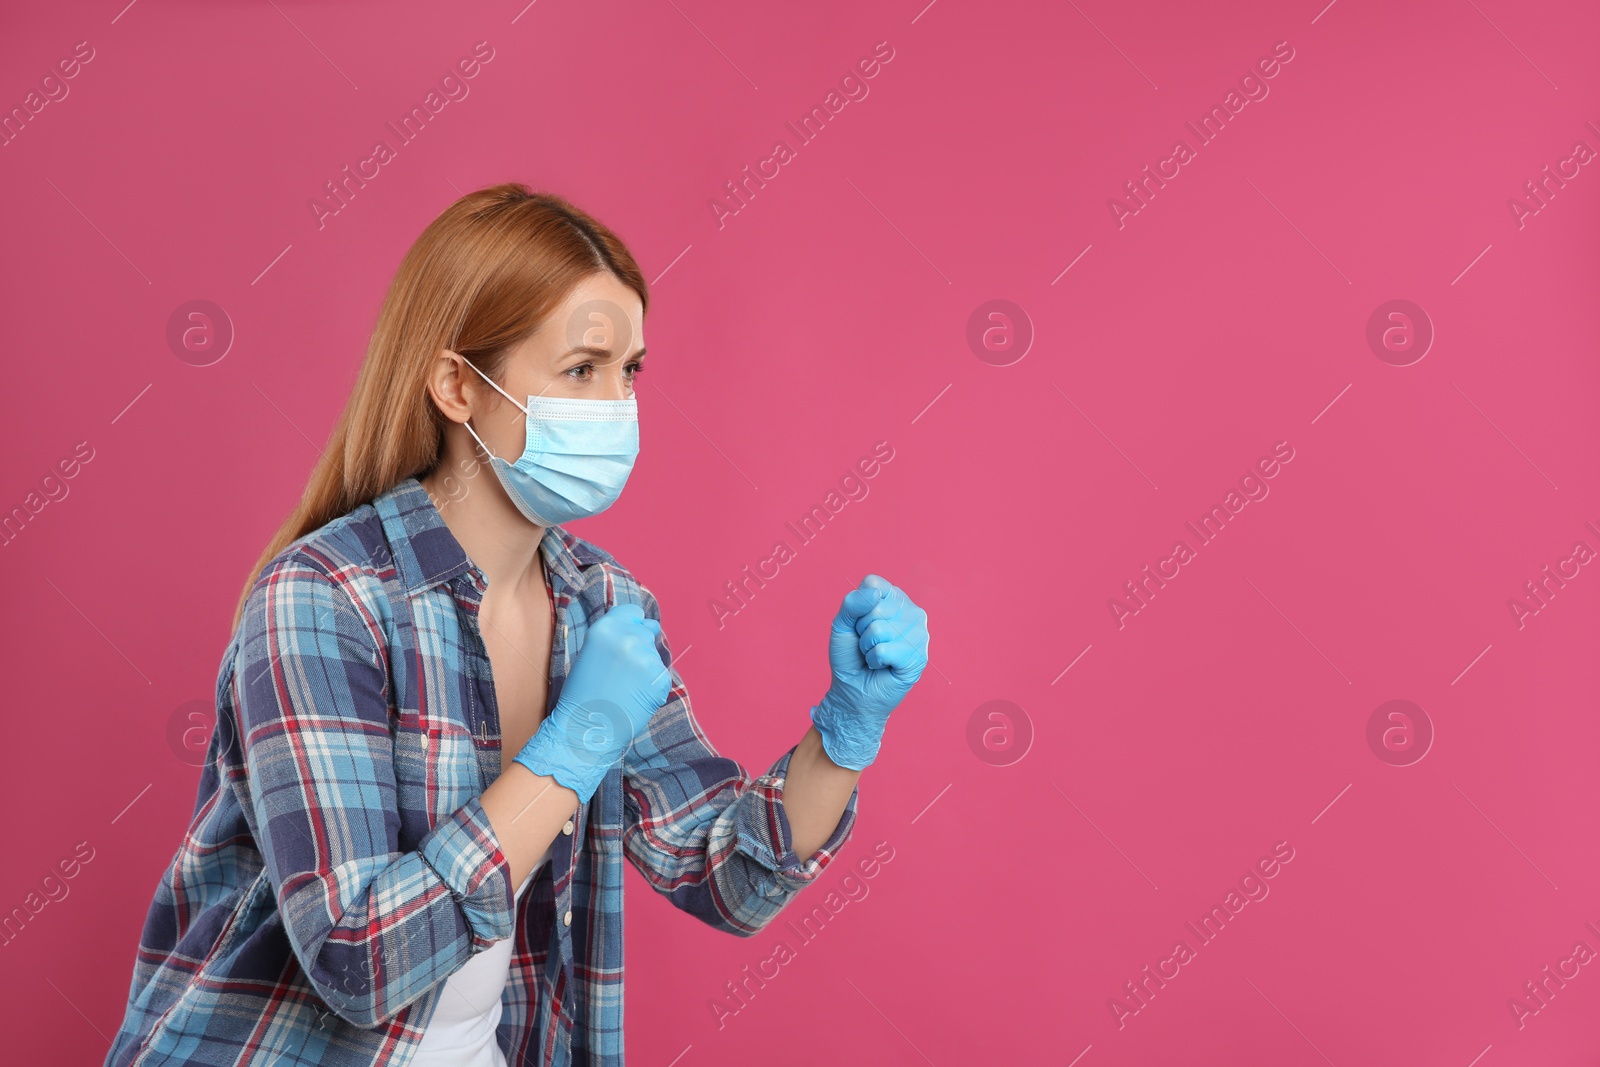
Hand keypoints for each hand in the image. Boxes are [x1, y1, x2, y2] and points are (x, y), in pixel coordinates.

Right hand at [512, 602, 671, 801]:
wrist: (585, 730)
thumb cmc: (583, 694)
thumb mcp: (591, 653)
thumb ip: (614, 637)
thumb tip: (643, 626)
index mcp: (605, 628)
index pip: (634, 612)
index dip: (632, 625)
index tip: (627, 638)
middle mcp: (627, 637)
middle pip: (647, 631)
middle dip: (639, 647)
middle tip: (621, 673)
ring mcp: (645, 657)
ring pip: (654, 655)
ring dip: (645, 668)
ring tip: (624, 688)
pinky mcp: (660, 678)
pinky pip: (661, 676)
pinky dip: (652, 687)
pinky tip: (634, 699)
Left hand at [809, 574, 929, 770]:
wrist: (852, 690)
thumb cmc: (850, 656)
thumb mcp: (842, 624)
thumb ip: (852, 603)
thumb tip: (873, 594)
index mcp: (896, 599)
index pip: (874, 584)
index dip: (858, 606)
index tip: (860, 624)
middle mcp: (912, 613)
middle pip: (875, 606)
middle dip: (862, 630)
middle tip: (867, 644)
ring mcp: (919, 634)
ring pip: (879, 629)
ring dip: (868, 647)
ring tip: (874, 656)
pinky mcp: (919, 657)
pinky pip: (885, 650)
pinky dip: (874, 661)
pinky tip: (882, 666)